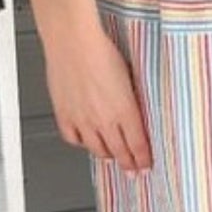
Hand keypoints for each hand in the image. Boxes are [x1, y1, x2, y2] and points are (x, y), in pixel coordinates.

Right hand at [44, 25, 152, 174]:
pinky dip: (81, 143)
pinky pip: (73, 139)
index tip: (146, 166)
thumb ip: (132, 99)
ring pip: (97, 149)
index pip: (138, 145)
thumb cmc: (101, 50)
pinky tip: (86, 140)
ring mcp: (83, 120)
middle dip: (128, 163)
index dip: (143, 159)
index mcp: (125, 109)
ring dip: (107, 155)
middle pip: (119, 152)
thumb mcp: (130, 75)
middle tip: (132, 170)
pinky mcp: (65, 115)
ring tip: (112, 157)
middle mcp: (104, 119)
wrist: (73, 42)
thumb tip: (135, 111)